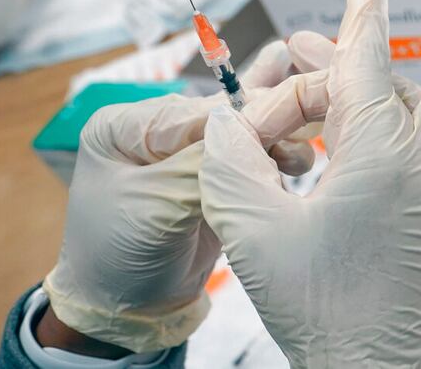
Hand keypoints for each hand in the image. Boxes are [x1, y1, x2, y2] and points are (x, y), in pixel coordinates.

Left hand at [41, 39, 322, 353]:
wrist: (129, 311)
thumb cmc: (122, 255)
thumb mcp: (158, 205)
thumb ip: (199, 162)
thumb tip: (244, 124)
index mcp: (125, 127)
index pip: (190, 110)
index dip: (236, 117)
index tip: (279, 121)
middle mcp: (155, 133)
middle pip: (219, 118)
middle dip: (260, 127)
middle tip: (299, 135)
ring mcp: (185, 156)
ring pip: (237, 137)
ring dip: (271, 144)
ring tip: (299, 159)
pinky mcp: (210, 179)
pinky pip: (244, 161)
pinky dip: (270, 162)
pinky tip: (294, 166)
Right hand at [201, 0, 420, 366]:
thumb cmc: (322, 307)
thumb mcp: (251, 228)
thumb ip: (229, 158)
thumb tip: (228, 123)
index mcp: (381, 146)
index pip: (366, 53)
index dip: (363, 4)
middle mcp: (419, 152)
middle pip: (368, 82)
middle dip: (321, 69)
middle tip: (281, 66)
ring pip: (390, 109)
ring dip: (344, 98)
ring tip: (299, 105)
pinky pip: (405, 139)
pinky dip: (367, 127)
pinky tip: (335, 146)